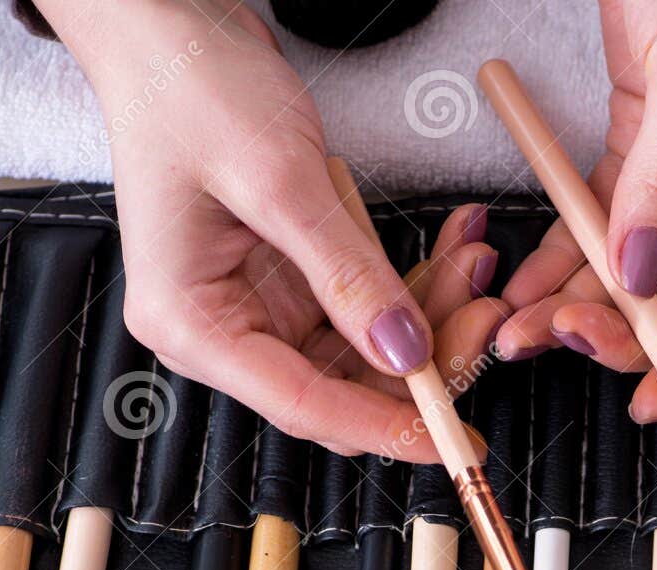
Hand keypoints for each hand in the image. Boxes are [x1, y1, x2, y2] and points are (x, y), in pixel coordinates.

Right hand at [37, 0, 505, 459]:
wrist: (169, 24)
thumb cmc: (190, 86)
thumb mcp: (279, 179)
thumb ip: (346, 273)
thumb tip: (404, 353)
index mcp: (191, 323)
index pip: (302, 403)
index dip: (384, 426)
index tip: (451, 441)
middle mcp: (221, 328)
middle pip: (342, 387)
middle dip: (423, 361)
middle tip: (487, 317)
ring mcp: (259, 305)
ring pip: (367, 352)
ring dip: (431, 314)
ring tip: (477, 261)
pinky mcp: (291, 280)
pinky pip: (368, 306)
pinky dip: (416, 283)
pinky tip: (456, 251)